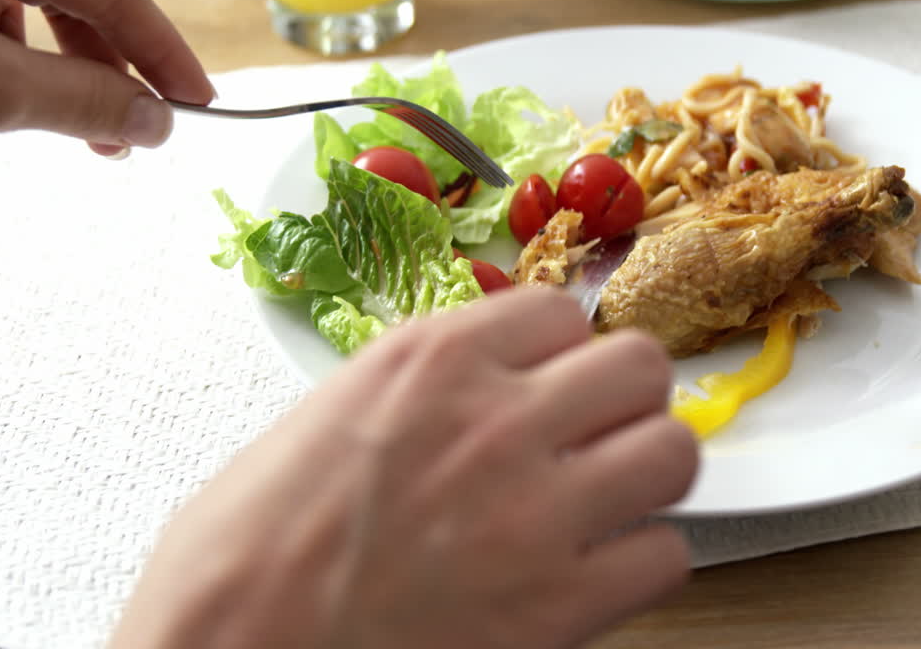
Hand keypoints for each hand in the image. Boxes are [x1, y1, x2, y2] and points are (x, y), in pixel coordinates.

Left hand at [0, 0, 211, 164]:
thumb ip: (84, 100)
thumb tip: (155, 120)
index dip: (160, 50)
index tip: (196, 102)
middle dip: (110, 67)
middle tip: (142, 128)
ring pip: (27, 9)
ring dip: (62, 74)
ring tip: (81, 132)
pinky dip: (10, 65)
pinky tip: (9, 104)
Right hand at [111, 288, 698, 648]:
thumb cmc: (247, 548)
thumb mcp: (330, 415)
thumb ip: (429, 386)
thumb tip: (492, 382)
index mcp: (431, 359)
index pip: (561, 312)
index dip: (561, 352)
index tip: (549, 381)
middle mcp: (497, 420)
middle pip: (640, 367)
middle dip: (625, 399)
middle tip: (597, 432)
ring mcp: (536, 512)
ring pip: (674, 451)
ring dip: (648, 473)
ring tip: (609, 498)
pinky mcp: (559, 607)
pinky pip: (667, 555)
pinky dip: (642, 562)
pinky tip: (597, 571)